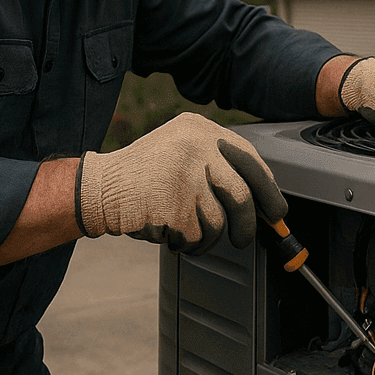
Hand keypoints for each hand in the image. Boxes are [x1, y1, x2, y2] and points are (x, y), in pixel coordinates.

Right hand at [76, 112, 286, 254]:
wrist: (100, 187)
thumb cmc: (142, 175)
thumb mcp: (181, 150)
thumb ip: (217, 164)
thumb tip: (261, 198)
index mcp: (200, 129)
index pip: (250, 159)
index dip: (267, 189)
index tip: (274, 208)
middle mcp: (196, 147)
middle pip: (243, 194)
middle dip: (248, 224)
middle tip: (245, 237)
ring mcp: (186, 177)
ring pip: (219, 222)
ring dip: (206, 237)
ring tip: (184, 228)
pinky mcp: (175, 207)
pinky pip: (197, 237)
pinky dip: (187, 244)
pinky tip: (168, 231)